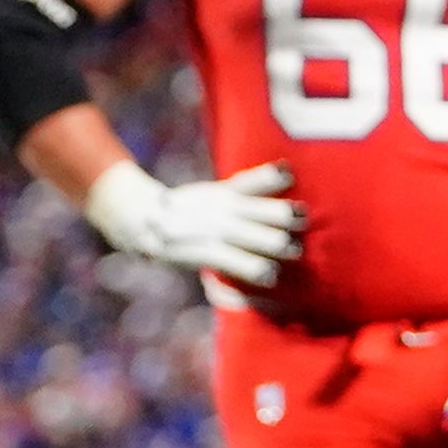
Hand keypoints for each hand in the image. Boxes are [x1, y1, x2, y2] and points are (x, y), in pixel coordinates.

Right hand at [83, 160, 306, 290]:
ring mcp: (213, 230)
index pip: (253, 181)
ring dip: (276, 245)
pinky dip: (254, 269)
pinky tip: (271, 275)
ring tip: (294, 251)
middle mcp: (222, 208)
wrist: (144, 221)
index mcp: (227, 191)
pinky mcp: (204, 251)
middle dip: (286, 218)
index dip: (273, 177)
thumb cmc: (193, 208)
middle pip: (261, 210)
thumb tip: (287, 172)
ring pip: (251, 236)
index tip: (291, 175)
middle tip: (303, 222)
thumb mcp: (218, 191)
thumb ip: (250, 185)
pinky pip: (234, 261)